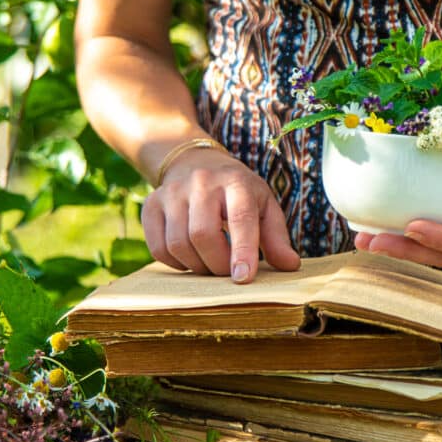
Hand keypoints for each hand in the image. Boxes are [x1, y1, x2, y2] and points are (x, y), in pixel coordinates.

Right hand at [141, 149, 300, 281]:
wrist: (196, 163)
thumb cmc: (237, 192)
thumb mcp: (263, 205)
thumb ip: (276, 236)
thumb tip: (290, 266)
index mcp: (236, 182)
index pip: (239, 218)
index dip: (242, 250)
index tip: (243, 278)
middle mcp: (201, 183)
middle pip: (202, 235)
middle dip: (217, 265)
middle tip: (228, 272)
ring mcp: (171, 192)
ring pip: (178, 244)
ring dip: (197, 266)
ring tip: (210, 264)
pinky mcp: (151, 205)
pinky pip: (158, 248)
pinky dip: (176, 263)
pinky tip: (190, 257)